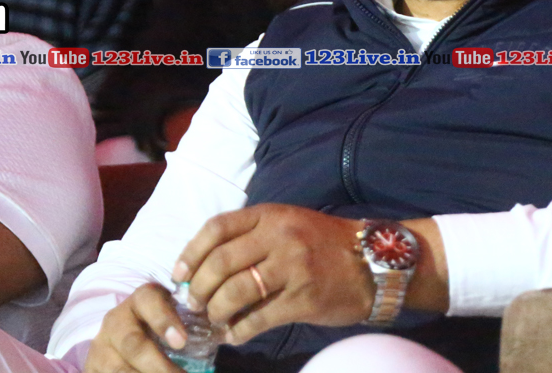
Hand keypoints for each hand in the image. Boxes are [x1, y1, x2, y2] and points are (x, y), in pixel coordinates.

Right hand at [83, 283, 186, 372]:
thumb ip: (193, 321)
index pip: (148, 300)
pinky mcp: (91, 368)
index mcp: (140, 301)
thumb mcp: (172, 317)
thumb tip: (226, 332)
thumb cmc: (160, 326)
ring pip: (118, 369)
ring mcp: (101, 348)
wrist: (119, 340)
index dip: (163, 319)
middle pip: (133, 343)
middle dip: (157, 365)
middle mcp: (116, 321)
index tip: (181, 341)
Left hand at [171, 204, 372, 343]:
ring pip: (235, 292)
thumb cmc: (323, 243)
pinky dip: (239, 331)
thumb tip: (206, 265)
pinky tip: (235, 335)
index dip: (190, 253)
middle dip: (199, 289)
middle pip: (220, 263)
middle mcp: (279, 237)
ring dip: (216, 312)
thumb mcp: (288, 223)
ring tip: (214, 320)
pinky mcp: (303, 298)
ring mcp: (292, 267)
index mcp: (270, 215)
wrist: (372, 261)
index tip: (179, 275)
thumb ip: (251, 236)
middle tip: (195, 304)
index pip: (216, 228)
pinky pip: (259, 318)